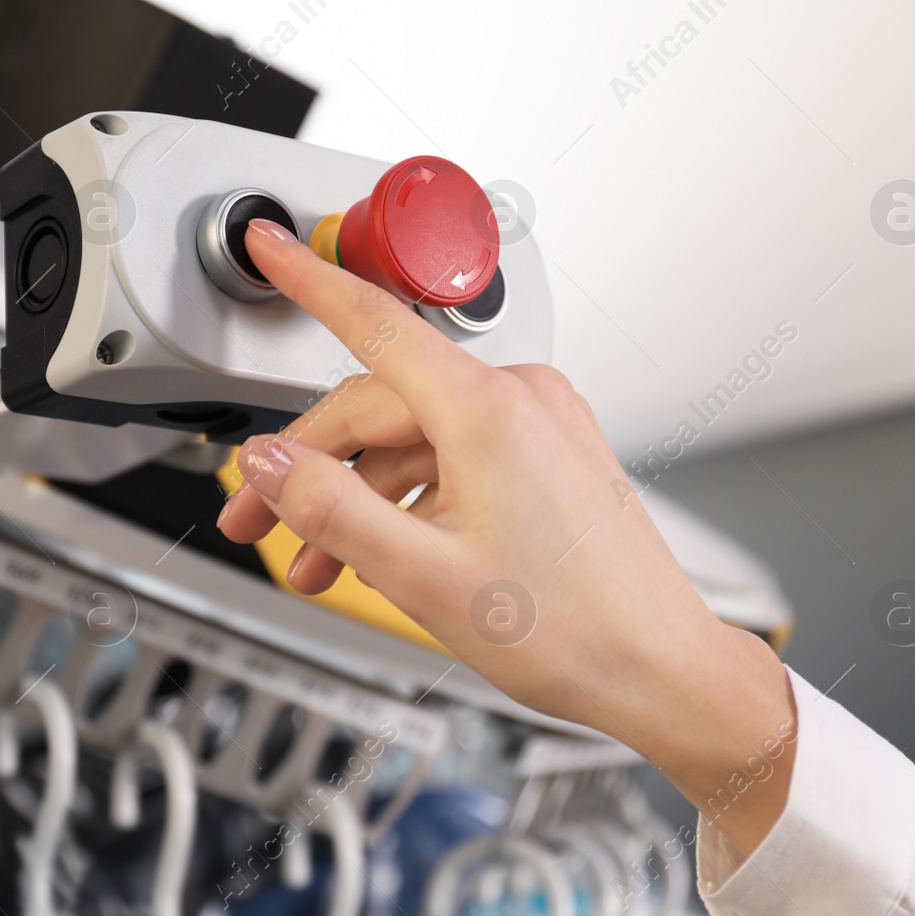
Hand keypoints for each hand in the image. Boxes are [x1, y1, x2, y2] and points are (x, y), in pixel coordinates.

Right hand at [219, 218, 797, 851]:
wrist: (661, 669)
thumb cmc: (575, 632)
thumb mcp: (423, 578)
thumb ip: (331, 510)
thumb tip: (271, 462)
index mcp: (490, 413)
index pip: (373, 322)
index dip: (306, 279)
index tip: (267, 246)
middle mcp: (520, 400)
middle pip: (378, 404)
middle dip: (308, 464)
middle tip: (254, 518)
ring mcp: (538, 425)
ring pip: (411, 439)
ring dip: (355, 496)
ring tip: (318, 563)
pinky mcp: (546, 454)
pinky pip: (451, 458)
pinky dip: (405, 499)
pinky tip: (379, 552)